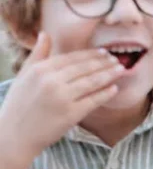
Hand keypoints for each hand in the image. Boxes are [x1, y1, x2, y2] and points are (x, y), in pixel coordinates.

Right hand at [0, 33, 125, 163]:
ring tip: (121, 70)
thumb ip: (38, 54)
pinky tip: (115, 88)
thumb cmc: (19, 104)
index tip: (105, 52)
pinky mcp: (71, 114)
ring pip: (92, 82)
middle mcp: (51, 81)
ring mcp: (62, 98)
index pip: (72, 58)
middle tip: (117, 60)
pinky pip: (93, 100)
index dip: (91, 55)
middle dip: (104, 63)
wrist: (16, 134)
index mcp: (40, 70)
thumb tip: (45, 34)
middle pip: (85, 68)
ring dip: (109, 75)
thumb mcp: (24, 75)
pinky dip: (106, 93)